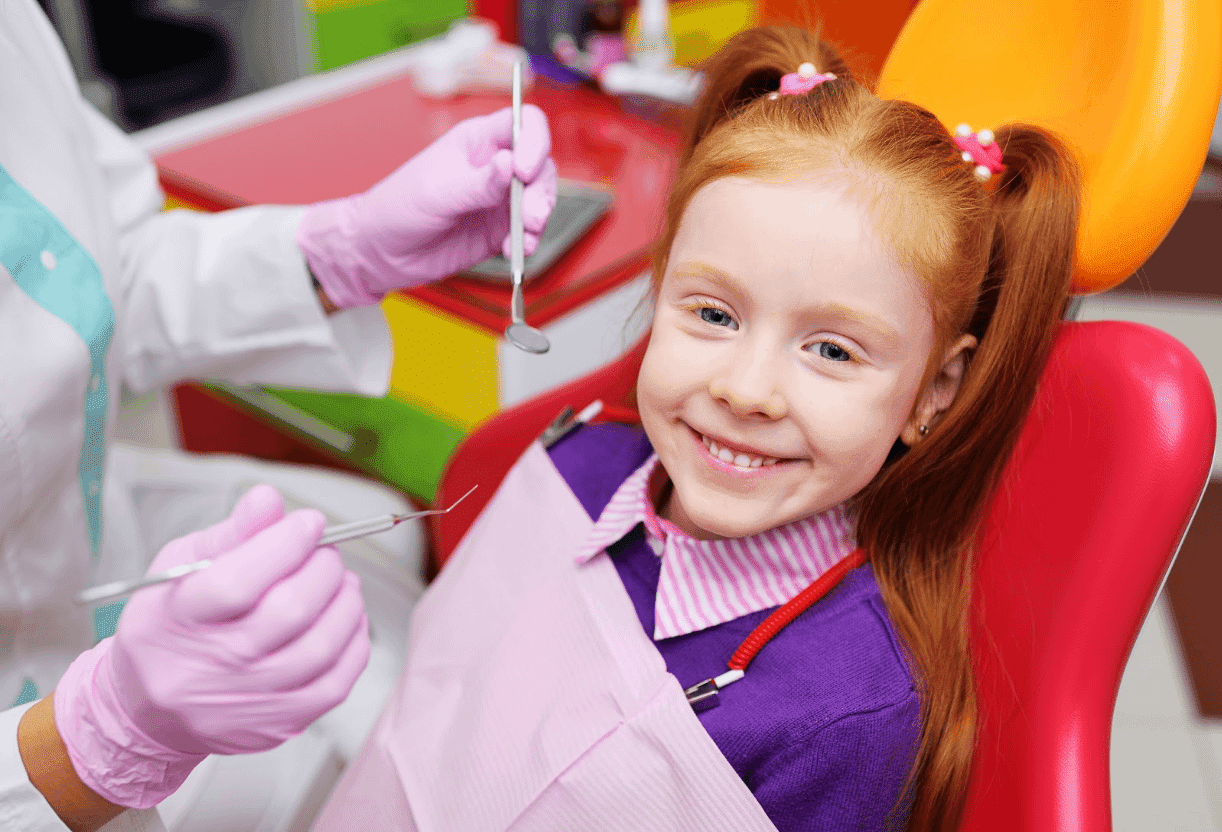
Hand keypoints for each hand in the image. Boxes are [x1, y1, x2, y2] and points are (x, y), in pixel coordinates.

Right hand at [53, 485, 369, 807]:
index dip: (285, 545)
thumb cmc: (173, 626)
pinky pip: (337, 681)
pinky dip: (353, 641)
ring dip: (345, 602)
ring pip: (321, 646)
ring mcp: (247, 700)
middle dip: (323, 568)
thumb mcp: (181, 568)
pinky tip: (344, 620)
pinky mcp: (279, 725)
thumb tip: (269, 499)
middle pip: (289, 611)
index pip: (238, 581)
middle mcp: (211, 665)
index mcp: (178, 618)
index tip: (310, 522)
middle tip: (326, 552)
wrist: (152, 710)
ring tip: (339, 582)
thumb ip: (231, 533)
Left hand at [297, 105, 558, 307]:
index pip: (524, 123)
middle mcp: (496, 166)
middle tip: (530, 217)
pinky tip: (514, 251)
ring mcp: (500, 199)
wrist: (383, 252)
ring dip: (538, 219)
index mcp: (478, 141)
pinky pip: (528, 232)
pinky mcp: (500, 229)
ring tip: (523, 239)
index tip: (523, 170)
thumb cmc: (399, 208)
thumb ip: (479, 182)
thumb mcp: (438, 192)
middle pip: (541, 165)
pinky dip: (528, 242)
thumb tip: (511, 164)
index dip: (534, 141)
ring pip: (540, 199)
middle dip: (541, 192)